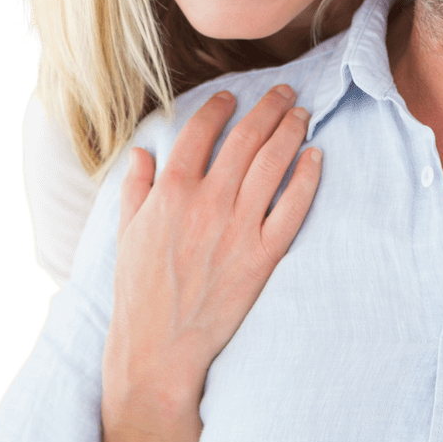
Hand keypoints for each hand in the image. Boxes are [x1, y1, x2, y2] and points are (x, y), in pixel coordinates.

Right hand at [102, 85, 320, 441]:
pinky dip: (307, 177)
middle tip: (286, 93)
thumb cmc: (140, 291)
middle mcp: (208, 202)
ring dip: (291, 131)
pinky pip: (293, 206)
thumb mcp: (126, 233)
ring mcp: (238, 227)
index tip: (233, 96)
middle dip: (269, 108)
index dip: (220, 107)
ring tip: (302, 114)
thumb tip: (142, 151)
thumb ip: (135, 188)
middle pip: (246, 139)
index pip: (201, 131)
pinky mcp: (264, 254)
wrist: (159, 348)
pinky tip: (316, 156)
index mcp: (171, 192)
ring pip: (273, 163)